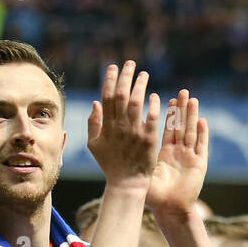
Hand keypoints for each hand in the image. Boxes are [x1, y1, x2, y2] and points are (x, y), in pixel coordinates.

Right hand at [86, 61, 160, 189]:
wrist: (126, 182)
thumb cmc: (110, 164)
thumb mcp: (94, 145)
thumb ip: (93, 123)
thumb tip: (95, 102)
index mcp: (106, 127)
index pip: (106, 97)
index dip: (109, 80)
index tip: (112, 67)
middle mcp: (119, 128)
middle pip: (120, 96)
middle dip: (125, 77)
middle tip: (130, 63)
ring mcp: (134, 133)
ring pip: (135, 103)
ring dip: (139, 86)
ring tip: (144, 74)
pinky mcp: (149, 139)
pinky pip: (151, 117)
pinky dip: (152, 105)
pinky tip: (154, 96)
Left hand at [146, 90, 208, 219]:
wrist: (169, 210)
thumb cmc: (154, 196)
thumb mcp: (144, 173)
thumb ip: (136, 157)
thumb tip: (120, 144)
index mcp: (164, 154)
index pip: (167, 129)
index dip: (168, 115)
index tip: (167, 99)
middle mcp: (178, 153)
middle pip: (180, 126)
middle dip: (181, 110)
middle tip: (182, 92)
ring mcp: (189, 157)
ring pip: (191, 132)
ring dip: (192, 116)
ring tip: (192, 99)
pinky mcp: (199, 164)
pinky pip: (201, 146)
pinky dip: (202, 133)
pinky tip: (202, 120)